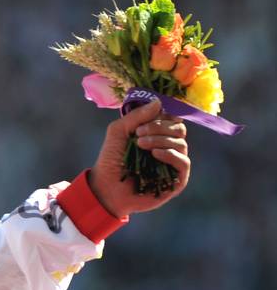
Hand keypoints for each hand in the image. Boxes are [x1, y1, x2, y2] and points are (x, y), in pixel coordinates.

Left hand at [89, 98, 189, 216]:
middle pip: (179, 128)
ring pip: (181, 143)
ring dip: (160, 140)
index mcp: (157, 134)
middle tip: (139, 134)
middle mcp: (168, 147)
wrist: (106, 187)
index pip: (172, 118)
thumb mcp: (118, 131)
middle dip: (160, 127)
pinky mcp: (177, 179)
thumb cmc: (111, 159)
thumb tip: (160, 101)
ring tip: (140, 145)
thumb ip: (137, 116)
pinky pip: (183, 162)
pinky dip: (170, 154)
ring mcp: (174, 163)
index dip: (161, 116)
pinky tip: (155, 154)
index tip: (142, 122)